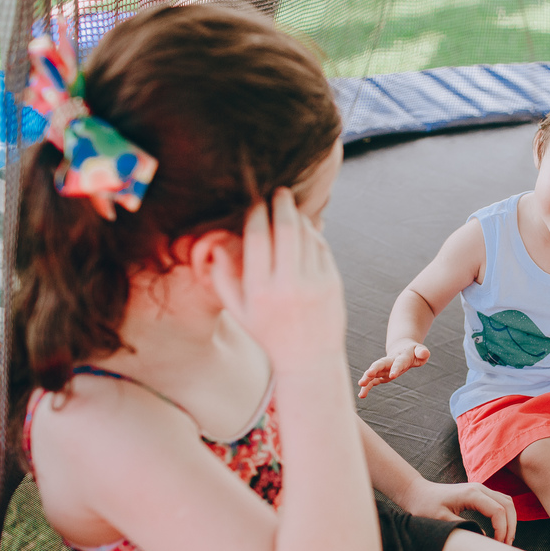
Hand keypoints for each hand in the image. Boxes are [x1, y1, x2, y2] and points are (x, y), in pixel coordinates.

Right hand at [211, 190, 345, 374]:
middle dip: (281, 204)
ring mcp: (314, 283)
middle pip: (285, 229)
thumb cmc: (269, 333)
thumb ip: (222, 278)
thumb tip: (216, 243)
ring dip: (298, 216)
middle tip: (278, 191)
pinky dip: (313, 233)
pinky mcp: (333, 283)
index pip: (257, 238)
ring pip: (306, 235)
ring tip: (290, 207)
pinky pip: (321, 248)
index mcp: (260, 290)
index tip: (254, 204)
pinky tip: (305, 228)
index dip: (256, 214)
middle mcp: (288, 285)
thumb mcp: (239, 311)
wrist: (309, 359)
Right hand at [357, 340, 429, 397]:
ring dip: (367, 378)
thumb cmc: (414, 352)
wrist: (402, 348)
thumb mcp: (420, 351)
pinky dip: (367, 387)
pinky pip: (373, 381)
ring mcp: (384, 368)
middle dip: (374, 369)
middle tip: (367, 375)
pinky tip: (362, 395)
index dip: (395, 368)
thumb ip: (422, 352)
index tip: (392, 376)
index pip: (398, 363)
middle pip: (381, 364)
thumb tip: (424, 353)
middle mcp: (390, 361)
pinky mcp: (381, 374)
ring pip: (374, 371)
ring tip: (361, 385)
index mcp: (401, 357)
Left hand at [401, 479, 516, 544]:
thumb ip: (462, 527)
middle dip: (510, 527)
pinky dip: (505, 515)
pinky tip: (500, 529)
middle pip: (507, 505)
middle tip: (505, 546)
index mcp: (471, 494)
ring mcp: (480, 489)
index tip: (497, 545)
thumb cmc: (425, 506)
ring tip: (505, 540)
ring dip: (510, 520)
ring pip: (506, 502)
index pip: (498, 510)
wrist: (418, 493)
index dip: (502, 529)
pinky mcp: (479, 493)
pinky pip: (500, 501)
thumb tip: (483, 538)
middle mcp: (479, 488)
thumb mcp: (440, 520)